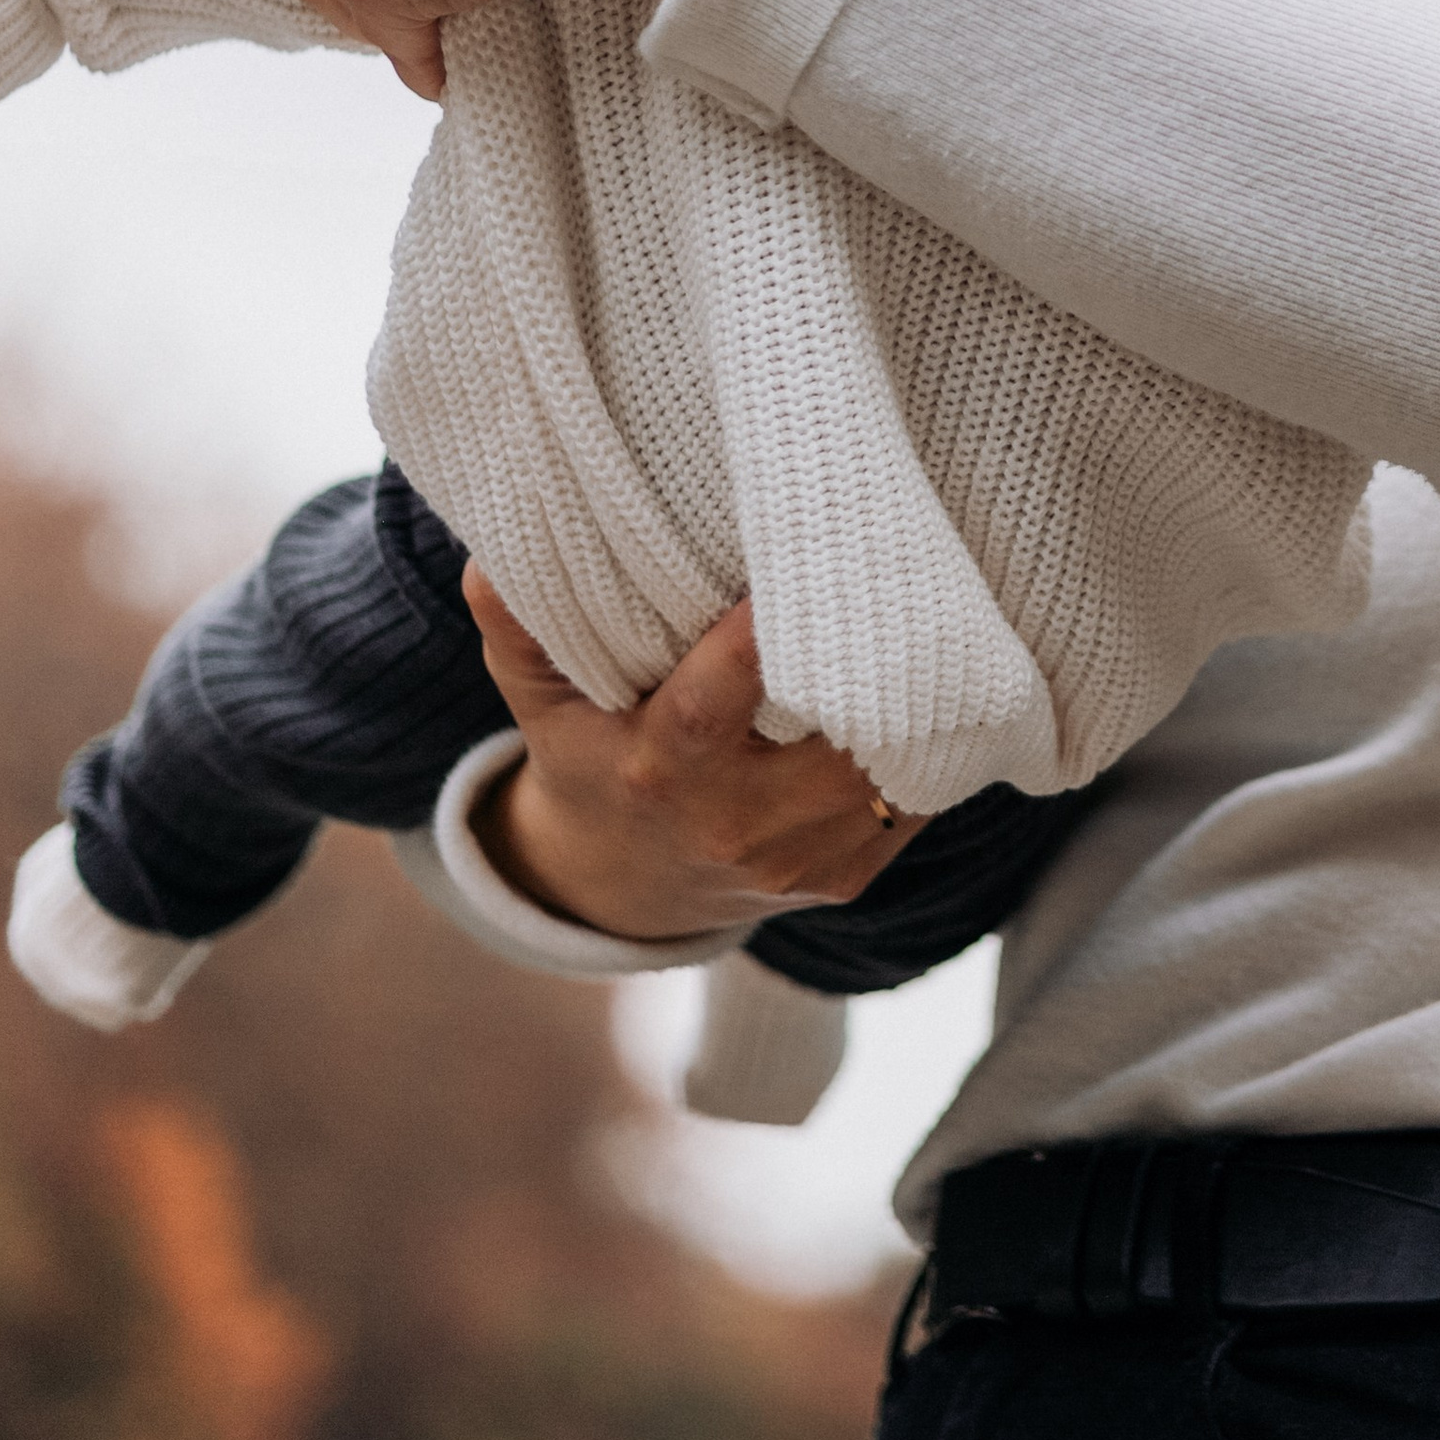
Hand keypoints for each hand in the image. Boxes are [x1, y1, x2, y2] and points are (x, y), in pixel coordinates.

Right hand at [463, 566, 924, 938]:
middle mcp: (735, 824)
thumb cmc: (587, 759)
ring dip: (922, 701)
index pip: (716, 701)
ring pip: (889, 775)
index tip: (803, 559)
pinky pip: (914, 806)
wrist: (626, 886)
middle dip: (877, 665)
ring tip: (937, 611)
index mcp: (661, 771)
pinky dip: (935, 747)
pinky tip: (945, 682)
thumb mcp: (539, 702)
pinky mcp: (847, 876)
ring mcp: (798, 860)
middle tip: (908, 571)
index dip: (760, 638)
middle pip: (833, 745)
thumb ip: (520, 629)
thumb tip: (494, 553)